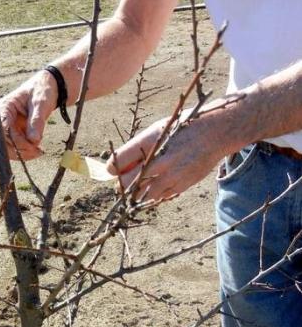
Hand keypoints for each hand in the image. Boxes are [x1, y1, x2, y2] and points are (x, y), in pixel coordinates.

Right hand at [0, 71, 57, 160]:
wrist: (47, 89)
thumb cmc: (42, 91)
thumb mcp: (41, 103)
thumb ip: (37, 120)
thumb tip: (33, 140)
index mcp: (5, 107)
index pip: (2, 128)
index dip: (14, 140)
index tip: (30, 145)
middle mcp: (3, 119)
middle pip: (4, 142)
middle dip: (20, 150)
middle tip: (37, 151)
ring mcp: (8, 128)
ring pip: (9, 148)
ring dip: (24, 153)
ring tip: (39, 151)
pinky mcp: (15, 134)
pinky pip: (17, 148)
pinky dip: (27, 152)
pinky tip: (38, 150)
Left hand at [105, 117, 221, 202]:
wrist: (215, 133)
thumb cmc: (181, 129)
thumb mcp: (157, 130)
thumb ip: (138, 148)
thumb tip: (118, 168)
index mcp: (149, 141)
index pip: (118, 161)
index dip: (112, 168)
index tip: (113, 169)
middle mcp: (159, 159)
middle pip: (127, 183)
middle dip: (122, 185)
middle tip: (124, 182)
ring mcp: (171, 175)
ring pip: (142, 195)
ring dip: (138, 192)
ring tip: (143, 184)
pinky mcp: (180, 186)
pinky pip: (159, 197)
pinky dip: (155, 193)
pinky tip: (160, 183)